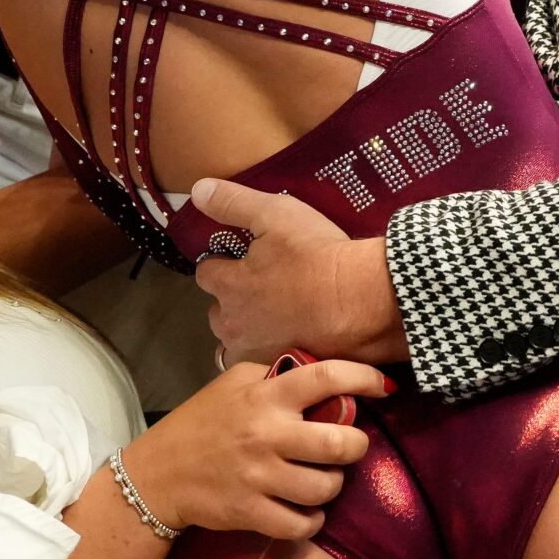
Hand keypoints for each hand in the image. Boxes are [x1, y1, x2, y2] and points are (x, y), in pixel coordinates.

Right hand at [118, 356, 387, 538]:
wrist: (156, 475)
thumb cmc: (202, 422)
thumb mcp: (235, 383)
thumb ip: (277, 374)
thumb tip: (325, 372)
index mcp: (266, 395)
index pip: (327, 377)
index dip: (364, 378)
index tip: (385, 386)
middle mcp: (267, 435)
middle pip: (339, 443)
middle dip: (357, 446)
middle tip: (350, 446)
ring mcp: (258, 477)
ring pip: (325, 488)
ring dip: (334, 485)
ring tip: (324, 479)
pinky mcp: (249, 513)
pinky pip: (300, 524)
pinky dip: (312, 521)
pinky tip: (307, 512)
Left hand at [191, 179, 409, 366]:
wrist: (361, 301)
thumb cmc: (316, 255)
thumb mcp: (276, 214)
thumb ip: (233, 202)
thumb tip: (197, 189)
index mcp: (229, 284)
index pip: (206, 272)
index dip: (222, 262)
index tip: (241, 257)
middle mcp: (234, 322)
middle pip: (218, 312)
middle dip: (231, 301)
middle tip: (262, 288)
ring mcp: (258, 350)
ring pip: (239, 341)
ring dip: (249, 328)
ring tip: (276, 316)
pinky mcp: (283, 368)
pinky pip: (267, 361)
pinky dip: (274, 349)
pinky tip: (294, 338)